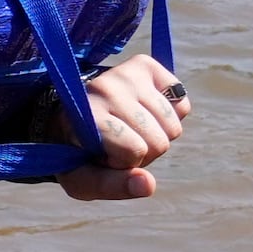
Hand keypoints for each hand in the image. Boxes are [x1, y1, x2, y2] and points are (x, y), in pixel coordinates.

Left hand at [57, 56, 191, 200]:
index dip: (123, 163)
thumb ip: (112, 186)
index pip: (134, 150)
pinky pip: (183, 105)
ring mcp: (128, 73)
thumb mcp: (82, 180)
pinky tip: (143, 112)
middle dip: (143, 152)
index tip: (102, 156)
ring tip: (128, 129)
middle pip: (159, 142)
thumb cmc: (76, 152)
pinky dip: (170, 115)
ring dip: (156, 135)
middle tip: (117, 143)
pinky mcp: (146, 65)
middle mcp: (107, 86)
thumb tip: (148, 185)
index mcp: (86, 115)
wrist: (70, 115)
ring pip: (173, 127)